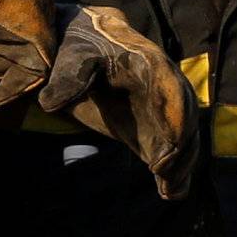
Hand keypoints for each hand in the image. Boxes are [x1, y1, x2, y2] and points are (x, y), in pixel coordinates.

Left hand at [38, 4, 201, 200]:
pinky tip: (170, 192)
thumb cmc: (82, 49)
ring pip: (184, 134)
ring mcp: (162, 106)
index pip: (171, 93)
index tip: (162, 152)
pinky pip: (171, 146)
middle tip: (166, 176)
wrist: (88, 44)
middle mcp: (164, 84)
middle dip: (182, 148)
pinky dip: (174, 169)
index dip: (172, 122)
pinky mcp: (153, 124)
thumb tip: (51, 103)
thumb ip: (68, 77)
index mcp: (148, 63)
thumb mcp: (74, 57)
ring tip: (170, 190)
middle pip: (185, 117)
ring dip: (181, 163)